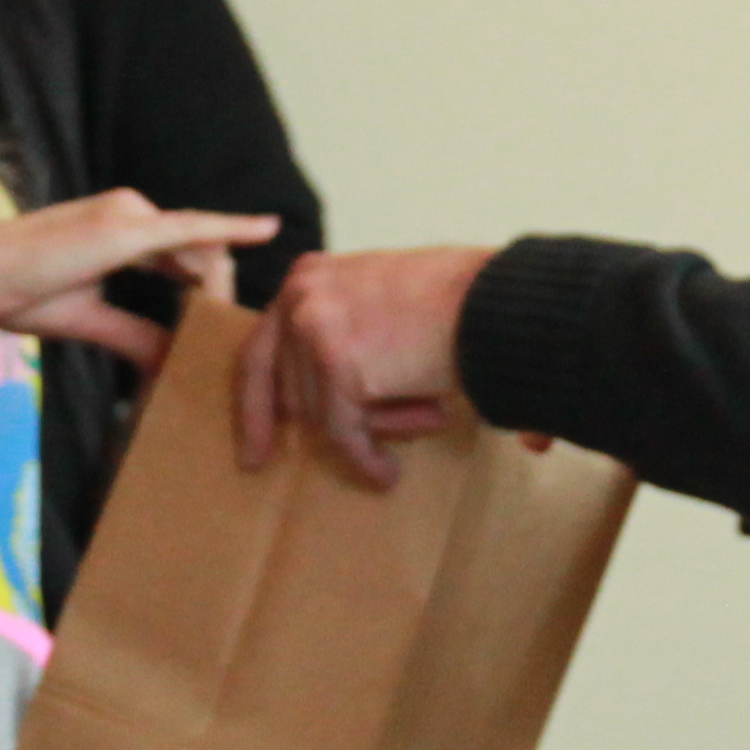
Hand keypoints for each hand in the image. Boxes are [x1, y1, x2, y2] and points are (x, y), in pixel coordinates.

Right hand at [0, 192, 279, 368]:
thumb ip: (132, 333)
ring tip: (223, 322)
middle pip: (197, 249)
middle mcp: (130, 211)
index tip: (231, 307)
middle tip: (225, 334)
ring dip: (216, 282)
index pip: (179, 254)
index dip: (206, 280)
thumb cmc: (15, 291)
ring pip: (198, 244)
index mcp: (119, 230)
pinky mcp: (127, 225)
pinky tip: (265, 229)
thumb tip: (167, 361)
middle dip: (216, 288)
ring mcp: (129, 213)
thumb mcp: (86, 318)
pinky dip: (228, 232)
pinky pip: (191, 228)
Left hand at [232, 246, 492, 485]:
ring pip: (321, 415)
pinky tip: (387, 473)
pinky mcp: (339, 363)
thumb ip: (340, 332)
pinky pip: (344, 432)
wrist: (494, 301)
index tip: (255, 454)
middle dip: (343, 420)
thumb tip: (310, 405)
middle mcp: (300, 296)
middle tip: (389, 437)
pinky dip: (366, 458)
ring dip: (373, 427)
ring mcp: (315, 327)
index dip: (255, 409)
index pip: (260, 353)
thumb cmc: (455, 304)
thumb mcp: (377, 299)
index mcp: (307, 277)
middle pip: (293, 392)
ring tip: (426, 415)